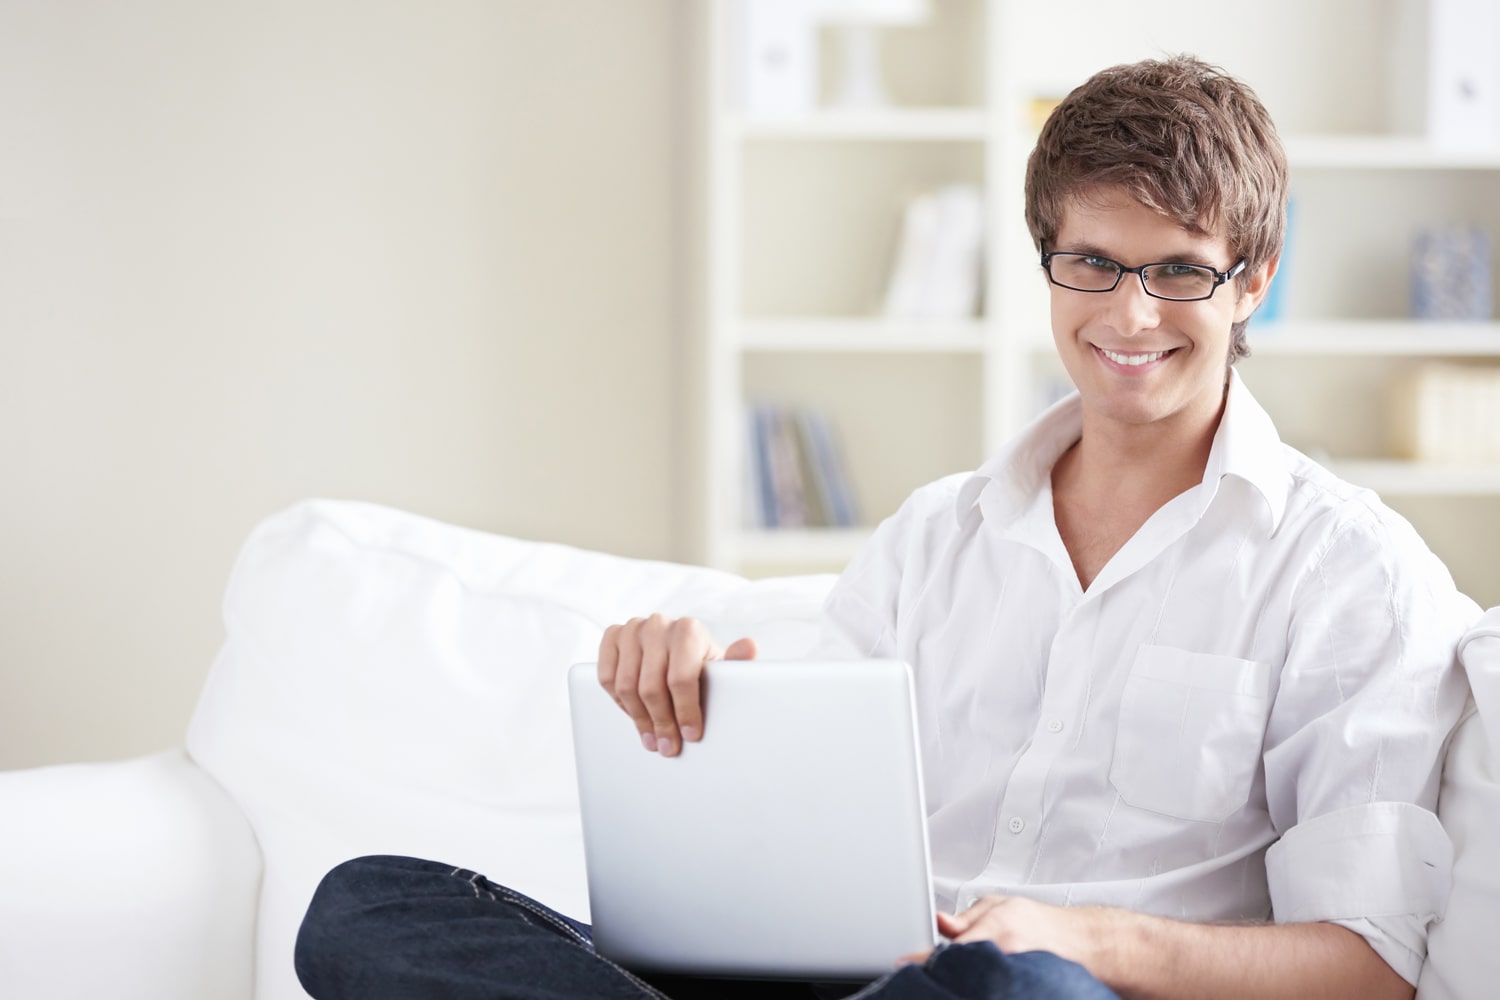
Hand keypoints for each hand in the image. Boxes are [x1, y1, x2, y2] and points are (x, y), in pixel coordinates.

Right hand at [597, 614, 755, 756]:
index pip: (681, 678)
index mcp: (688, 629)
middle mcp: (658, 624)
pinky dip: (618, 701)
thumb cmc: (702, 664)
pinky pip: (606, 676)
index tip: (691, 735)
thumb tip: (749, 647)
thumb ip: (736, 661)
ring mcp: (633, 628)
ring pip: (625, 686)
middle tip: (668, 746)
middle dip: (661, 723)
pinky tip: (634, 714)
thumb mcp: (723, 667)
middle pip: (651, 687)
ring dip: (638, 719)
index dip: (685, 712)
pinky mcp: (613, 636)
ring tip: (652, 738)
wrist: (679, 649)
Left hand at [901, 896, 1110, 973]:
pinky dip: (977, 986)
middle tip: (922, 973)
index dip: (924, 958)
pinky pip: (989, 989)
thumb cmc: (1040, 923)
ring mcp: (1014, 975)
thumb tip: (939, 923)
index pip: (951, 946)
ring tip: (946, 978)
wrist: (1080, 944)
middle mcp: (1004, 955)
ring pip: (973, 982)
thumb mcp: (1000, 906)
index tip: (904, 963)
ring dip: (958, 980)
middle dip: (939, 971)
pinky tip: (969, 984)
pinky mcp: (1019, 989)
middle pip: (959, 969)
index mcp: (996, 930)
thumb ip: (966, 917)